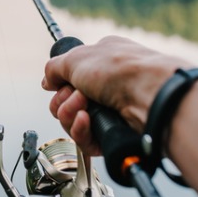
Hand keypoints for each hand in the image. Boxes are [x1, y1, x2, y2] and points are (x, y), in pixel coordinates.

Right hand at [42, 36, 189, 154]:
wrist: (150, 94)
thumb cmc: (119, 69)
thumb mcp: (76, 57)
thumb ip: (54, 68)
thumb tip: (47, 82)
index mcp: (101, 61)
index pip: (69, 77)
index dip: (60, 83)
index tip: (58, 83)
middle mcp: (106, 85)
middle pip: (66, 101)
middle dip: (63, 100)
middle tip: (76, 95)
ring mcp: (110, 110)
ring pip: (72, 121)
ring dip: (69, 113)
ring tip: (84, 107)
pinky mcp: (112, 134)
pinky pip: (84, 139)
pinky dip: (80, 130)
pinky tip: (87, 120)